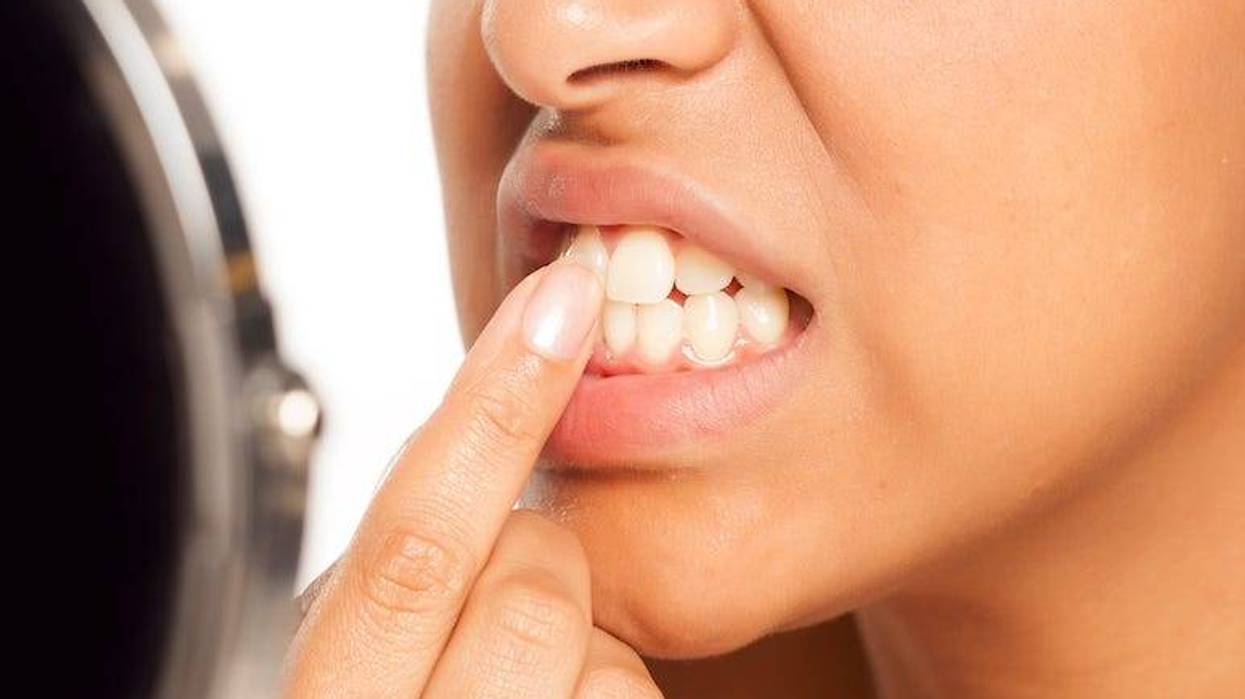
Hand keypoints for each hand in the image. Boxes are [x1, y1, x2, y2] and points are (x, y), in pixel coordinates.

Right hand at [283, 263, 662, 697]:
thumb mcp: (353, 667)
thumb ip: (402, 585)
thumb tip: (475, 454)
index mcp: (320, 690)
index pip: (413, 539)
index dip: (491, 405)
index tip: (559, 301)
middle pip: (534, 579)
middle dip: (546, 563)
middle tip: (510, 605)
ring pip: (607, 658)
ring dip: (588, 659)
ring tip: (525, 697)